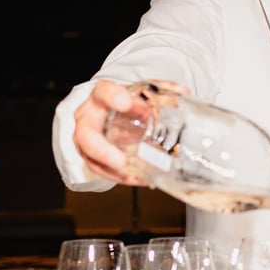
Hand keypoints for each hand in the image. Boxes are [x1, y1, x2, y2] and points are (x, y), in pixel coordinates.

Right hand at [73, 79, 188, 184]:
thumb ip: (161, 89)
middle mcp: (89, 117)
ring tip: (134, 177)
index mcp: (102, 96)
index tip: (126, 102)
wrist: (110, 109)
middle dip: (101, 149)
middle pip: (86, 133)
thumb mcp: (142, 92)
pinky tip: (138, 179)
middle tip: (121, 161)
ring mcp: (87, 138)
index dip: (112, 97)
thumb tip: (183, 91)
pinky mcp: (92, 154)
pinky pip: (100, 169)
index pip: (103, 92)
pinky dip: (119, 177)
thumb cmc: (125, 101)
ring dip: (111, 170)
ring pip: (91, 157)